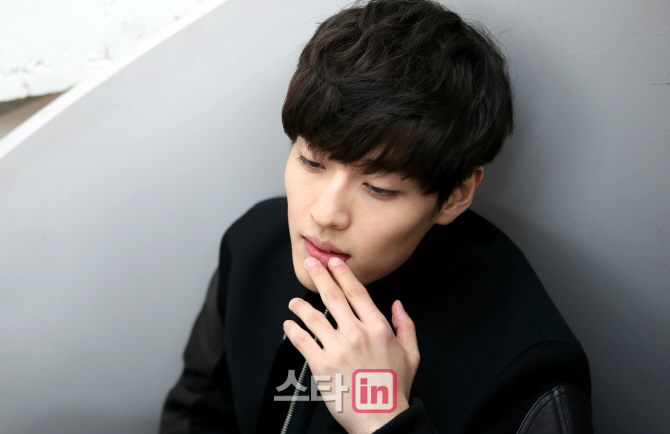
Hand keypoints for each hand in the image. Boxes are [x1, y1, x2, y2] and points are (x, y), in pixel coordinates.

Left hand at [283, 256, 419, 433]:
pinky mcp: (321, 364)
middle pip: (333, 296)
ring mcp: (337, 348)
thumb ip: (406, 326)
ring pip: (313, 317)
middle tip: (311, 265)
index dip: (343, 274)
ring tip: (294, 302)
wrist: (380, 418)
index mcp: (378, 328)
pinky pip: (302, 341)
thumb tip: (398, 305)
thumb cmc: (393, 389)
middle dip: (320, 276)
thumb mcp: (411, 355)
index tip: (334, 263)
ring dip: (300, 306)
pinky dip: (293, 330)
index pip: (357, 292)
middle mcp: (356, 333)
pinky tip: (289, 325)